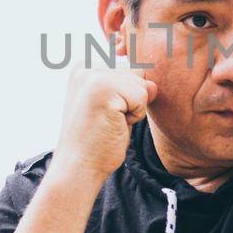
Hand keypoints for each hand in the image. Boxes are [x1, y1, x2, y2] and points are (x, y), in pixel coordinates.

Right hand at [53, 67, 158, 183]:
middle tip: (108, 119)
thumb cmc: (98, 140)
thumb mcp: (116, 106)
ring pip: (142, 84)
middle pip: (138, 72)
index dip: (128, 96)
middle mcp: (86, 66)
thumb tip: (154, 85)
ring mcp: (93, 76)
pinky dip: (135, 116)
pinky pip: (142, 96)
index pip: (131, 67)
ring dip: (134, 108)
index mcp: (85, 66)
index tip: (105, 112)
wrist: (79, 167)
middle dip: (132, 100)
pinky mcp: (103, 89)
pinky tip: (114, 125)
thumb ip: (133, 87)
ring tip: (110, 122)